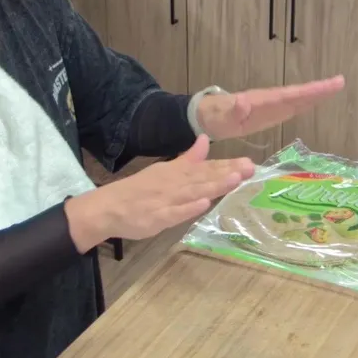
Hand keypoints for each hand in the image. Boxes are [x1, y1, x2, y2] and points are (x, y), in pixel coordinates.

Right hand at [64, 135, 255, 251]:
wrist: (108, 207)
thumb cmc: (139, 191)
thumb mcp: (165, 171)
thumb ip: (187, 159)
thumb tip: (204, 140)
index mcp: (176, 173)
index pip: (205, 168)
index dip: (227, 165)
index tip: (249, 162)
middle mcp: (174, 184)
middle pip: (204, 178)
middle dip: (227, 173)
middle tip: (250, 169)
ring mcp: (166, 201)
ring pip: (193, 192)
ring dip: (214, 185)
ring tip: (234, 179)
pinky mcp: (157, 217)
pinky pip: (174, 213)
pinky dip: (188, 207)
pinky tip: (203, 203)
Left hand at [196, 75, 345, 140]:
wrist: (207, 116)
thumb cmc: (215, 117)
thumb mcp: (222, 117)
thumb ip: (233, 111)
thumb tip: (244, 102)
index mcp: (261, 102)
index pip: (289, 95)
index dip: (309, 92)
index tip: (328, 85)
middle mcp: (269, 101)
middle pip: (298, 94)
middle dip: (318, 90)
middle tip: (340, 82)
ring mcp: (270, 106)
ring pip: (297, 99)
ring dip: (315, 94)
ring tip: (335, 87)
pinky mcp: (269, 113)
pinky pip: (291, 106)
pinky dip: (305, 102)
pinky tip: (315, 102)